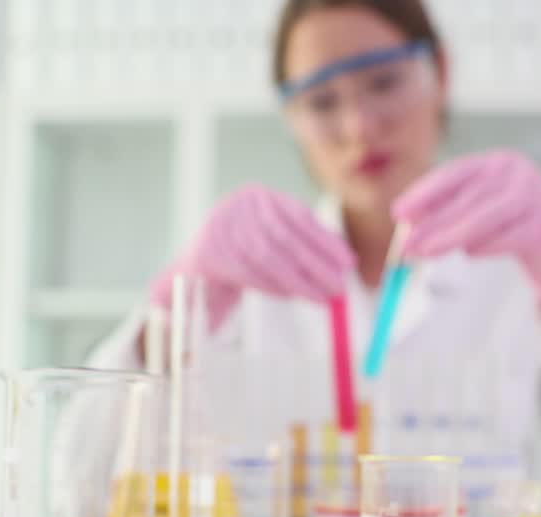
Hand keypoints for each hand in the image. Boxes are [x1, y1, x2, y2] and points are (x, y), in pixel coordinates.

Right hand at [149, 185, 353, 328]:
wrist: (191, 275)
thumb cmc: (243, 259)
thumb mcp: (273, 243)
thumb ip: (305, 245)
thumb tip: (347, 260)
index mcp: (258, 194)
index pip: (299, 216)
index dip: (326, 241)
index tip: (349, 263)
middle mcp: (236, 204)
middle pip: (284, 236)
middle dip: (315, 264)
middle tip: (339, 287)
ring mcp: (219, 225)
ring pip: (267, 255)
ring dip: (297, 280)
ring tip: (321, 298)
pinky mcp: (207, 252)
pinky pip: (247, 272)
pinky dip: (272, 286)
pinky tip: (291, 296)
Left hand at [393, 151, 540, 327]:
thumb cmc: (517, 227)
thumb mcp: (483, 212)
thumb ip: (451, 212)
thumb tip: (409, 224)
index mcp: (498, 163)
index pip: (455, 174)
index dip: (424, 193)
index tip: (398, 213)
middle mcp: (517, 173)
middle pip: (466, 197)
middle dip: (431, 223)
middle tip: (405, 245)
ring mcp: (536, 197)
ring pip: (484, 217)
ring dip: (451, 237)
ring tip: (427, 253)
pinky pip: (508, 238)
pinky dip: (486, 247)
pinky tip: (469, 255)